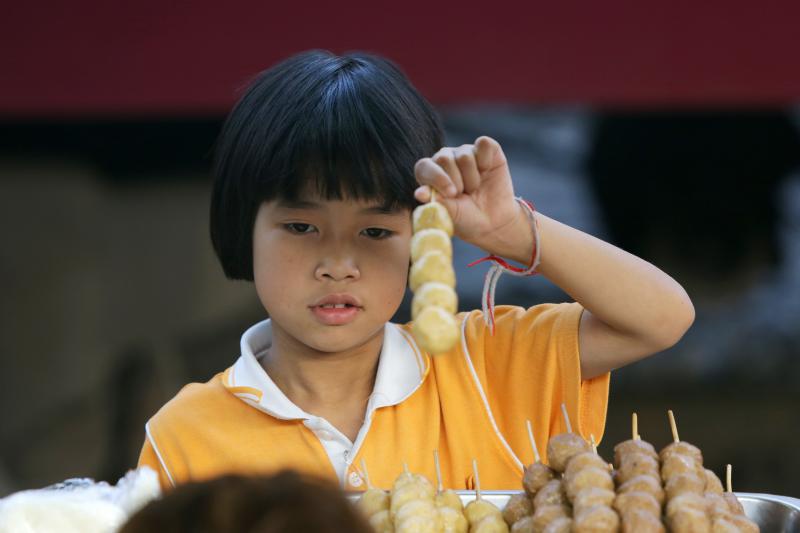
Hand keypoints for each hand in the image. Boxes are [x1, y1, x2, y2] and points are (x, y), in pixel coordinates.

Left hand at [414, 136, 532, 260]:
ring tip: (474, 188)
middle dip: (457, 181)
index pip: (423, 167)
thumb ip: (436, 202)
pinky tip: (486, 172)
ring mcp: (465, 152)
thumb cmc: (466, 218)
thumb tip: (419, 193)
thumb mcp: (450, 214)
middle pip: (444, 158)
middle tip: (464, 194)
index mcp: (430, 174)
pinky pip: (483, 143)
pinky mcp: (486, 149)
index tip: (451, 194)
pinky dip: (486, 160)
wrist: (493, 221)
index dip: (437, 179)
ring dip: (472, 178)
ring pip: (465, 155)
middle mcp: (445, 159)